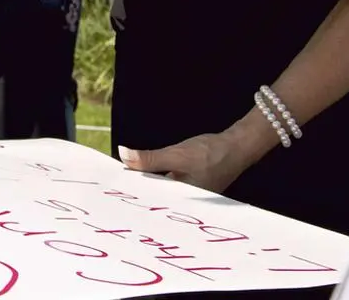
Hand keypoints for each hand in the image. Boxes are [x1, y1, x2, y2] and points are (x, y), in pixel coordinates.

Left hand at [118, 132, 251, 193]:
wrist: (237, 146)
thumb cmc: (211, 153)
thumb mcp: (176, 154)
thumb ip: (150, 159)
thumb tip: (123, 156)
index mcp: (182, 200)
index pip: (149, 201)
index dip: (131, 195)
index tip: (111, 192)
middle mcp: (185, 202)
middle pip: (154, 197)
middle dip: (136, 191)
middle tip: (111, 188)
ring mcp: (188, 194)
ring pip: (160, 190)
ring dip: (145, 184)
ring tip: (122, 181)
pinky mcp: (189, 185)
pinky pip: (166, 183)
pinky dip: (155, 178)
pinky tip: (143, 175)